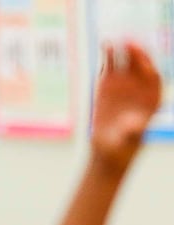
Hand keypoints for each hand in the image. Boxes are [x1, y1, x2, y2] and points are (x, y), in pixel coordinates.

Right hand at [91, 41, 160, 168]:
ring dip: (120, 50)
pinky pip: (110, 66)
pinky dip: (108, 56)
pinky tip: (105, 45)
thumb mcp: (130, 139)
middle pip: (140, 65)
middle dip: (135, 52)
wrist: (109, 148)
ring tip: (111, 41)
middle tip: (126, 40)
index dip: (147, 64)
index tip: (139, 56)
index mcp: (153, 96)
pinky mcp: (108, 85)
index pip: (153, 75)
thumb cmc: (123, 145)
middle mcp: (140, 87)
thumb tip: (136, 125)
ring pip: (125, 63)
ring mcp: (124, 85)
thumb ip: (134, 130)